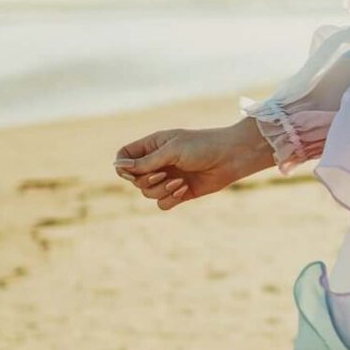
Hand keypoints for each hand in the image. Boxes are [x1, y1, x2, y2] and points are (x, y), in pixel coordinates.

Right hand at [113, 118, 271, 209]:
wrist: (231, 157)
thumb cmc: (202, 146)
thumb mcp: (171, 151)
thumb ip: (145, 162)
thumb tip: (118, 167)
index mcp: (152, 145)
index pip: (124, 156)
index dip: (123, 167)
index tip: (131, 172)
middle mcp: (157, 162)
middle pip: (134, 179)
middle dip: (146, 180)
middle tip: (164, 174)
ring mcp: (167, 178)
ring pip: (147, 193)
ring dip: (160, 190)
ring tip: (179, 183)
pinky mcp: (179, 192)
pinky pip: (162, 204)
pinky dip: (170, 199)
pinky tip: (184, 190)